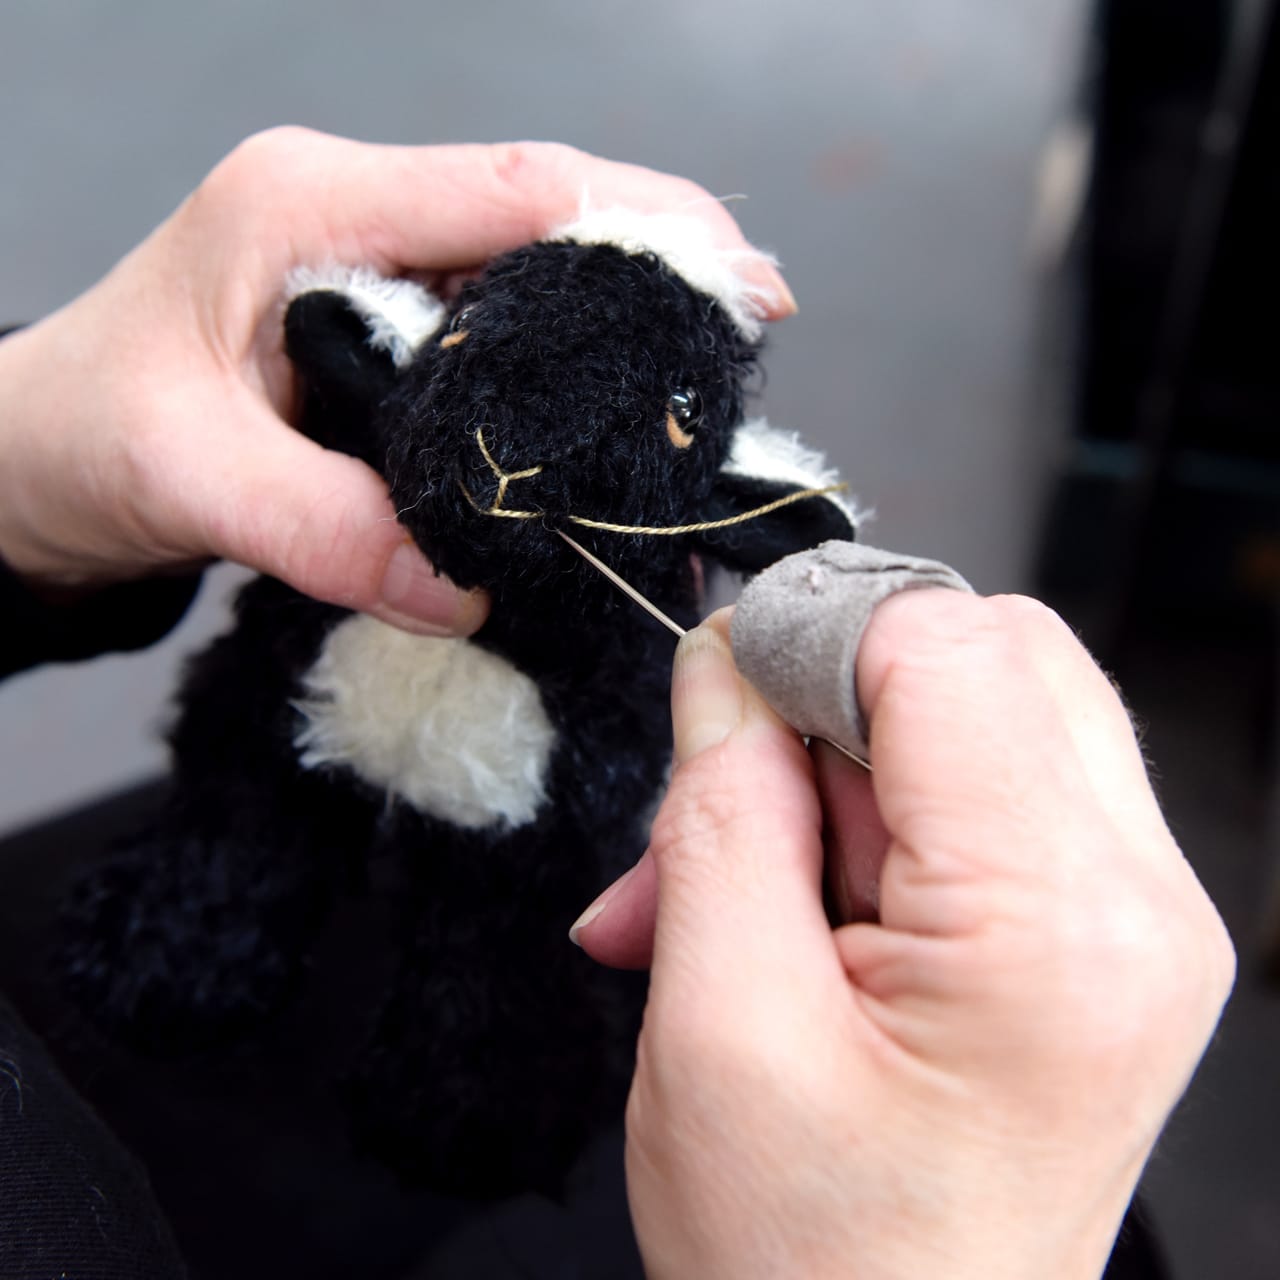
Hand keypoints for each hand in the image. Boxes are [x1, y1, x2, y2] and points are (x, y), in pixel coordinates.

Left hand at [0, 129, 792, 633]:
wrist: (28, 455)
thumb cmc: (74, 435)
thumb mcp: (184, 477)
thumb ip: (320, 528)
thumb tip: (461, 591)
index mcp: (310, 205)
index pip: (512, 187)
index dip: (642, 227)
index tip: (737, 281)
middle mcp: (356, 218)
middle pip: (546, 217)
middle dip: (660, 263)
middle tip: (752, 329)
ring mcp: (373, 271)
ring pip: (531, 277)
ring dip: (621, 319)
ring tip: (704, 376)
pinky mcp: (381, 329)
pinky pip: (496, 337)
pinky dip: (566, 371)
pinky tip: (612, 410)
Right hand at [574, 597, 1233, 1279]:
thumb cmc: (812, 1266)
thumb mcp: (720, 1023)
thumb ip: (721, 810)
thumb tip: (725, 661)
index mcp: (1054, 924)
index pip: (949, 645)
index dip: (813, 636)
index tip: (718, 692)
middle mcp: (1139, 903)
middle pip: (990, 654)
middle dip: (833, 698)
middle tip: (733, 799)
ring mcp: (1136, 918)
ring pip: (986, 709)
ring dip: (841, 763)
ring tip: (739, 880)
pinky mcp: (1102, 933)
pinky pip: (991, 789)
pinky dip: (877, 813)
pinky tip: (792, 903)